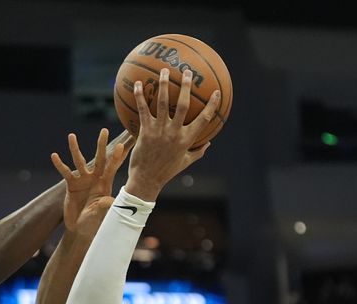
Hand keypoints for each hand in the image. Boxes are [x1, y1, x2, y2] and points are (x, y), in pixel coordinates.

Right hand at [51, 129, 132, 236]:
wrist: (80, 228)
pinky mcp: (71, 185)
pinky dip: (59, 164)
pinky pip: (65, 173)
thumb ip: (104, 206)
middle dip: (101, 145)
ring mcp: (83, 180)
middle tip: (104, 130)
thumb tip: (110, 201)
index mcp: (105, 184)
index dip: (115, 158)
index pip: (112, 168)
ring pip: (79, 161)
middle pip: (99, 159)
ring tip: (71, 135)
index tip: (120, 146)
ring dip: (75, 148)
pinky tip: (54, 155)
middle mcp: (95, 179)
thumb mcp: (99, 215)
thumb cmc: (94, 222)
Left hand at [126, 67, 220, 200]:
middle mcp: (174, 133)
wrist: (146, 180)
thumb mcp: (185, 162)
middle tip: (187, 72)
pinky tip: (140, 84)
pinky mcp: (145, 131)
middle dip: (186, 87)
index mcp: (187, 140)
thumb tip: (209, 143)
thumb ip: (197, 152)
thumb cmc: (166, 172)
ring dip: (164, 85)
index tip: (216, 92)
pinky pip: (143, 110)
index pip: (204, 119)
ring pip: (163, 103)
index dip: (211, 105)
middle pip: (184, 105)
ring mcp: (159, 131)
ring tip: (164, 71)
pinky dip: (141, 96)